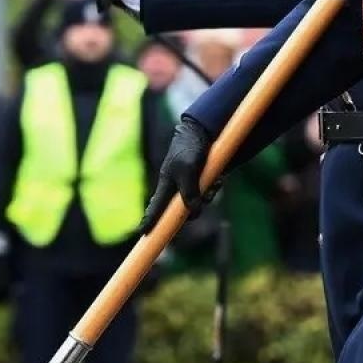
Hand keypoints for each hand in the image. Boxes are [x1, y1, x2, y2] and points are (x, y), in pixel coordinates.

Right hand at [138, 117, 213, 234]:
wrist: (206, 129)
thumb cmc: (189, 148)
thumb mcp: (187, 170)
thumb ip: (189, 193)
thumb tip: (193, 213)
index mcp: (166, 183)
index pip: (156, 207)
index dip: (149, 220)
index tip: (143, 233)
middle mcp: (178, 185)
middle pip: (182, 210)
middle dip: (192, 210)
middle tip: (198, 207)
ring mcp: (192, 182)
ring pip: (199, 201)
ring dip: (207, 195)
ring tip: (213, 183)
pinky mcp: (204, 178)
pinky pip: (209, 191)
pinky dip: (214, 187)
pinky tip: (219, 179)